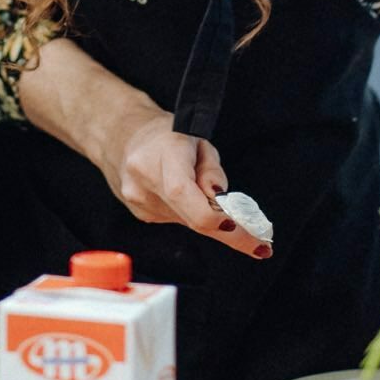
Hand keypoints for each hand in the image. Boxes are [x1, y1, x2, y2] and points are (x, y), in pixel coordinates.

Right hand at [95, 95, 268, 259]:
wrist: (119, 136)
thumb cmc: (163, 134)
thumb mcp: (196, 140)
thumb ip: (212, 172)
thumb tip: (222, 204)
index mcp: (162, 154)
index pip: (184, 193)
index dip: (215, 216)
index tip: (243, 229)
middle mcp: (144, 180)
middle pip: (192, 219)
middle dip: (229, 232)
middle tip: (260, 245)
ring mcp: (138, 201)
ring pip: (188, 222)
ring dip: (210, 220)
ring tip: (215, 202)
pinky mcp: (140, 213)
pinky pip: (177, 220)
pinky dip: (192, 215)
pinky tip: (189, 198)